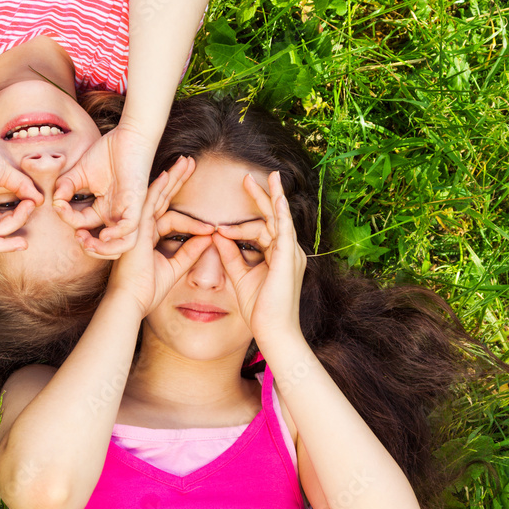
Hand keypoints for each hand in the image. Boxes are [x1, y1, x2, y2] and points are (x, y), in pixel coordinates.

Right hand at [51, 125, 155, 258]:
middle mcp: (116, 213)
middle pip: (107, 244)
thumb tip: (55, 200)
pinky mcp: (137, 203)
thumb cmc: (108, 152)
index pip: (84, 224)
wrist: (128, 136)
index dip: (69, 220)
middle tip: (78, 239)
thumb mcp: (79, 172)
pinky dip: (118, 236)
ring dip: (104, 250)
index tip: (59, 206)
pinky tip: (105, 234)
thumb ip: (66, 186)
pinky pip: (131, 227)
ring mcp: (127, 210)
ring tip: (88, 243)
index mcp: (104, 208)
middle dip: (90, 248)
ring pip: (123, 244)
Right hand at [106, 157, 213, 315]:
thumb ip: (189, 253)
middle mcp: (141, 227)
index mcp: (148, 236)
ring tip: (187, 162)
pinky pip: (147, 202)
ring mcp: (136, 225)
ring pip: (157, 194)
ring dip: (172, 178)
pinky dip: (157, 188)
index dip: (192, 220)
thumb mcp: (174, 268)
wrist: (130, 301)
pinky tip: (168, 175)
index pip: (171, 218)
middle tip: (191, 163)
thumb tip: (207, 239)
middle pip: (163, 198)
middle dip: (178, 181)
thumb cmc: (146, 289)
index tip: (211, 228)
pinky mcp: (134, 227)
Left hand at [213, 172, 306, 341]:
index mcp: (279, 257)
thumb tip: (217, 235)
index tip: (219, 228)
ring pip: (281, 219)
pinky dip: (282, 213)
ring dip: (274, 197)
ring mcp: (291, 255)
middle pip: (273, 218)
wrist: (272, 331)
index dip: (239, 227)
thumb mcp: (240, 276)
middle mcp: (288, 252)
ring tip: (270, 177)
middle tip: (248, 177)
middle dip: (262, 197)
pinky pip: (286, 231)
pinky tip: (277, 198)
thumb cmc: (259, 310)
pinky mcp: (289, 259)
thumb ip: (230, 255)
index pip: (261, 231)